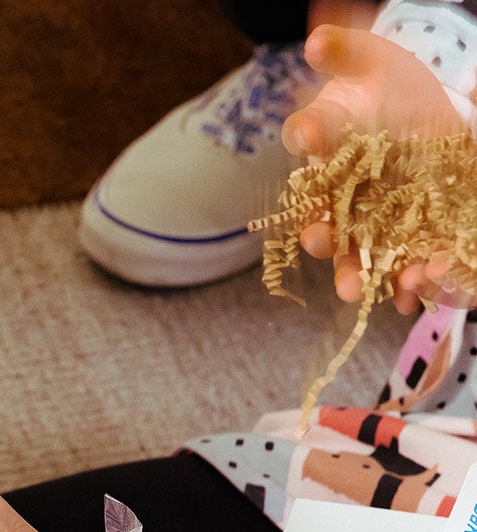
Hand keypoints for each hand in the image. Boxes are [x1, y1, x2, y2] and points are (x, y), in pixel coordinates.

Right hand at [282, 25, 468, 311]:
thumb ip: (344, 50)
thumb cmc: (386, 87)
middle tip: (320, 238)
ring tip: (352, 290)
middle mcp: (336, 186)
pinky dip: (397, 284)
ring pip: (352, 251)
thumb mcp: (371, 60)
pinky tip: (405, 296)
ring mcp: (364, 215)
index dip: (309, 134)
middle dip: (320, 231)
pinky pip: (393, 265)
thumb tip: (316, 39)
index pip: (309, 135)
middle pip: (321, 213)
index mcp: (325, 141)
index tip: (311, 133)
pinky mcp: (397, 234)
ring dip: (350, 273)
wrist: (418, 119)